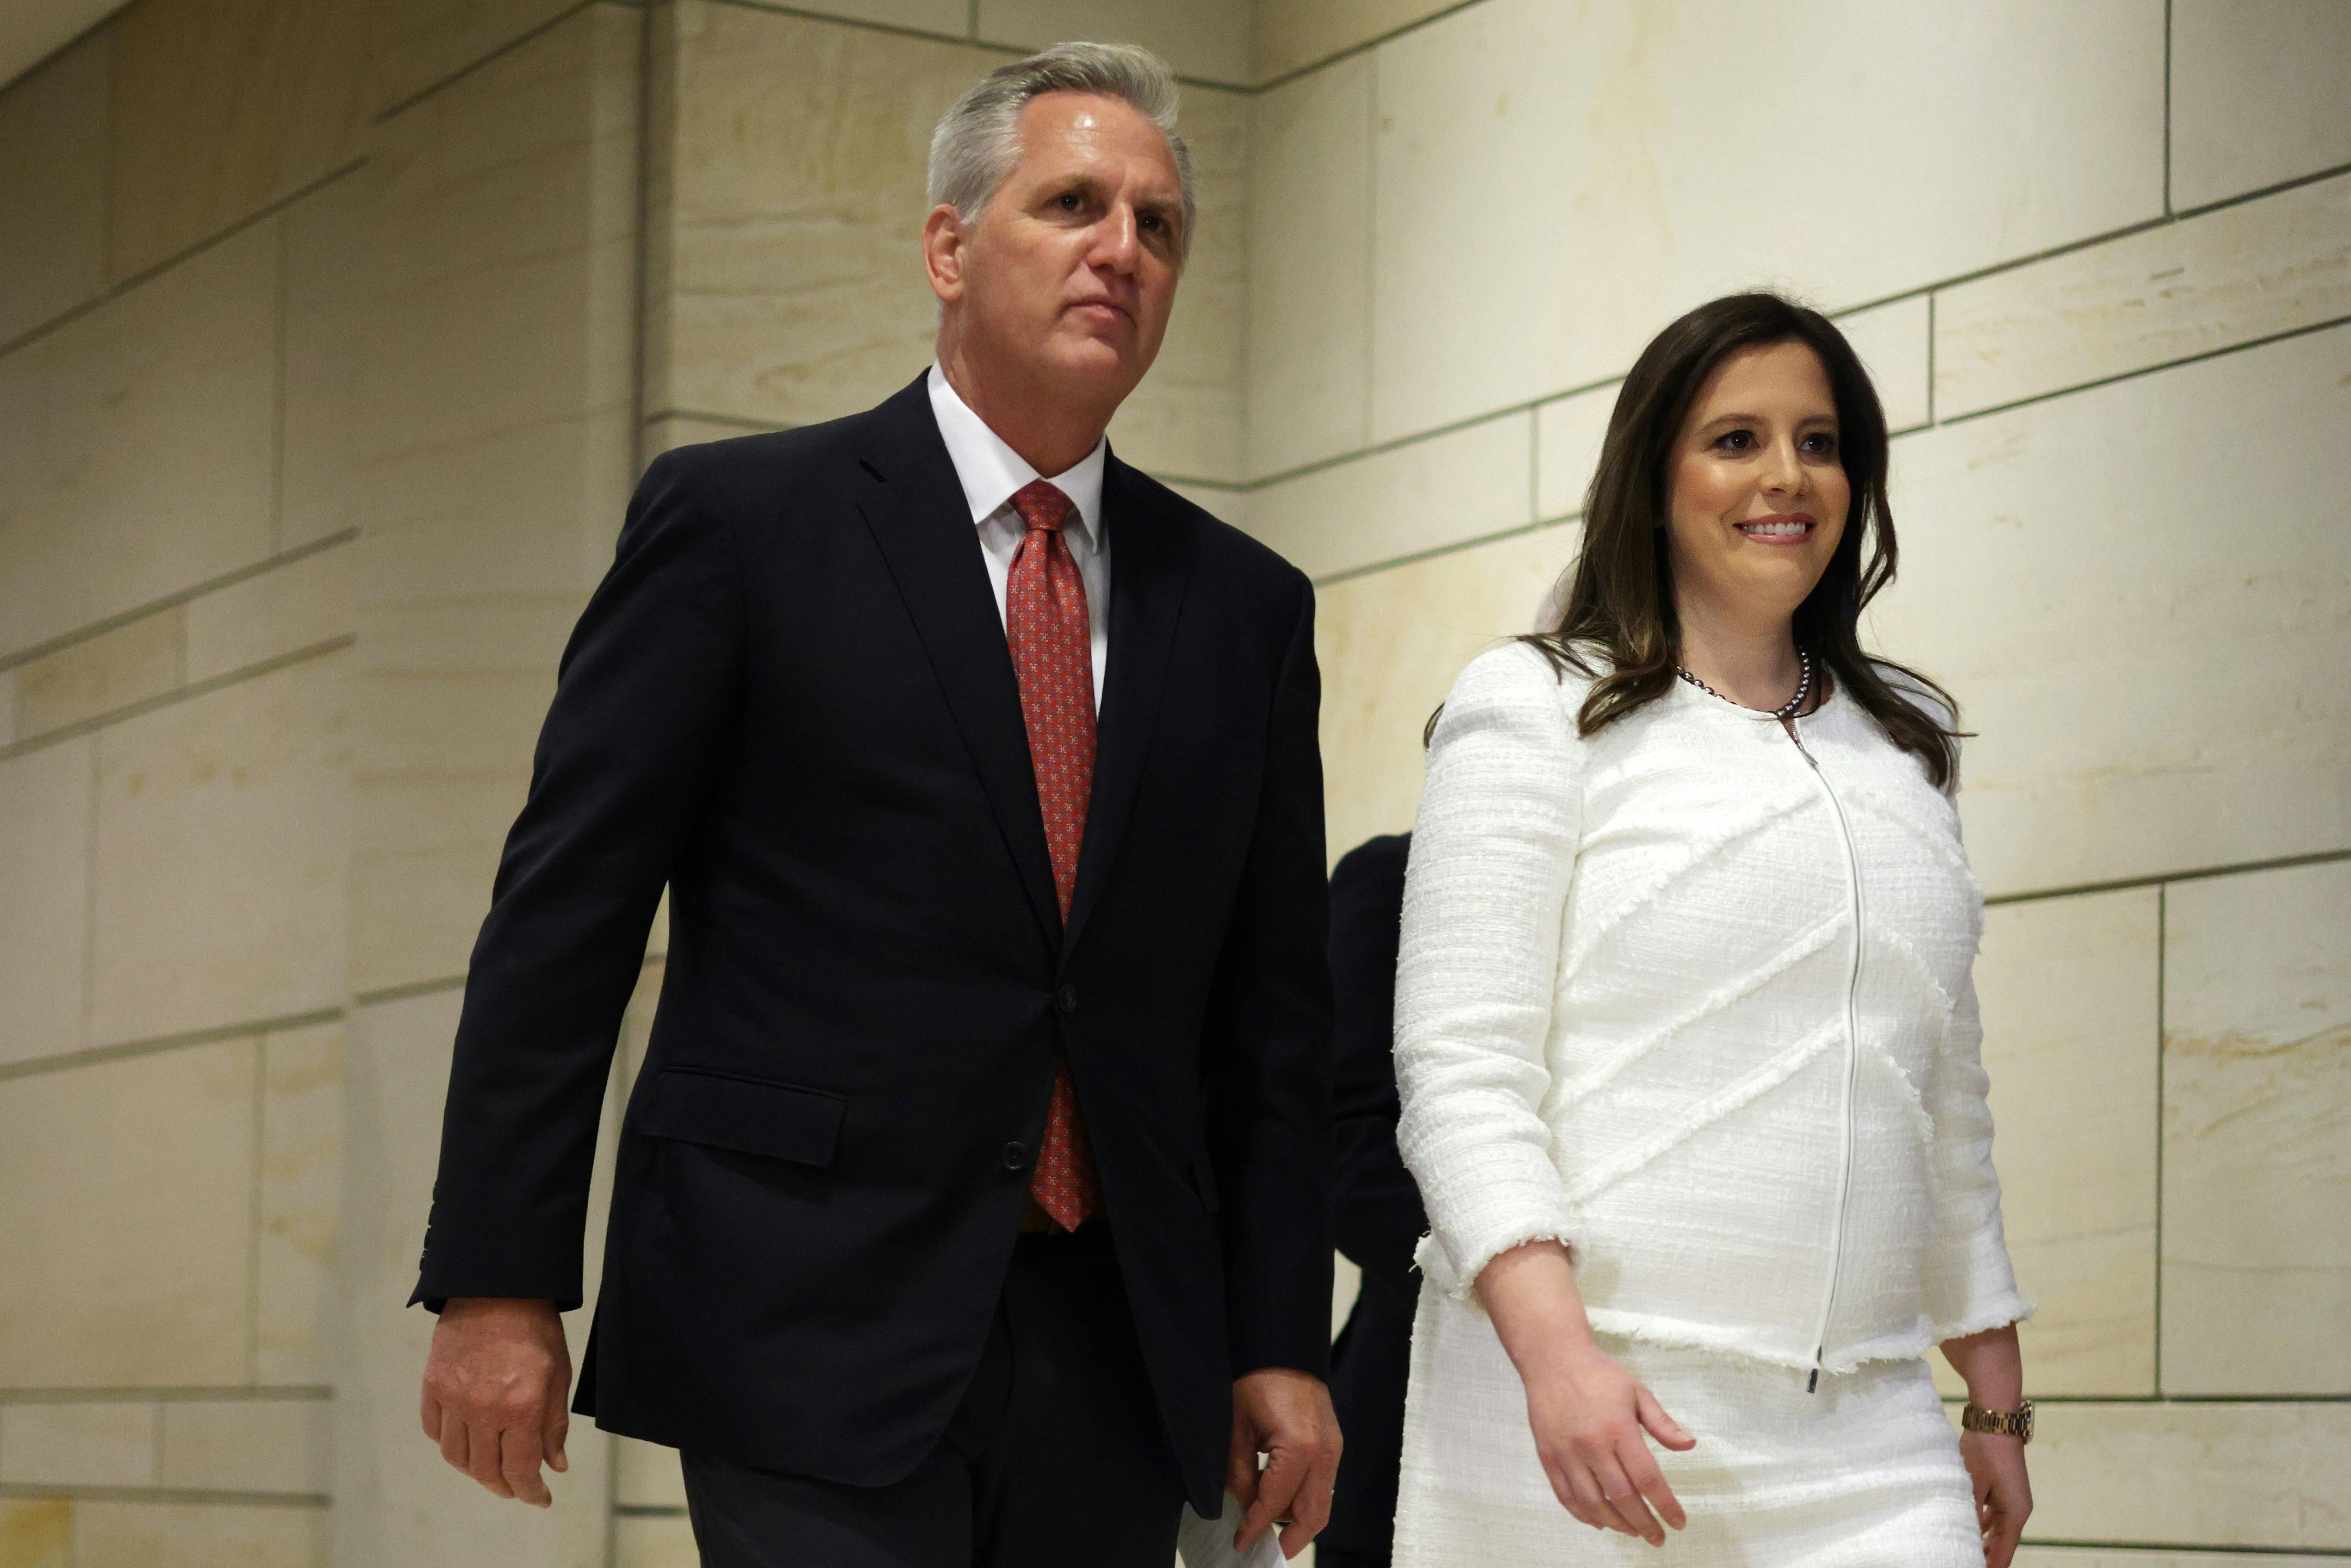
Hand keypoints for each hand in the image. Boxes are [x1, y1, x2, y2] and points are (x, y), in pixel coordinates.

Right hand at [420, 1297, 572, 1505]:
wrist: (497, 1286)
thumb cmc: (535, 1327)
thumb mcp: (559, 1374)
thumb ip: (554, 1424)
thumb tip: (555, 1465)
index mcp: (520, 1406)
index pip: (521, 1468)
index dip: (530, 1491)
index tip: (539, 1499)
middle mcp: (483, 1409)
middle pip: (486, 1470)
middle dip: (504, 1486)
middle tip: (516, 1487)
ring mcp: (453, 1398)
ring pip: (456, 1457)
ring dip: (474, 1471)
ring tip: (491, 1469)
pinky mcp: (432, 1385)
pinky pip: (434, 1430)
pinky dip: (448, 1443)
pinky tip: (465, 1441)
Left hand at [1227, 1367, 1340, 1559]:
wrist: (1283, 1345)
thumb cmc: (1256, 1378)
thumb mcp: (1237, 1426)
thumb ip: (1238, 1472)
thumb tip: (1239, 1507)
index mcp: (1300, 1446)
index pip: (1276, 1503)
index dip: (1255, 1527)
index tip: (1241, 1544)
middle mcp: (1324, 1453)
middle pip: (1313, 1515)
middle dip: (1289, 1540)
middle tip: (1262, 1553)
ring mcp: (1333, 1449)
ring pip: (1320, 1504)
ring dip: (1295, 1521)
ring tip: (1264, 1528)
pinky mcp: (1333, 1444)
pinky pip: (1320, 1485)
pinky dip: (1301, 1499)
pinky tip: (1275, 1500)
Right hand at [1521, 1337, 1694, 1544]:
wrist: (1553, 1359)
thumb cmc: (1599, 1375)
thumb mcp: (1638, 1392)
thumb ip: (1662, 1424)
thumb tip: (1689, 1445)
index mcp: (1619, 1428)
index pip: (1647, 1478)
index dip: (1665, 1505)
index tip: (1679, 1522)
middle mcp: (1592, 1444)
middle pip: (1622, 1497)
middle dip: (1644, 1523)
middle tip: (1657, 1537)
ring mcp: (1567, 1453)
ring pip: (1593, 1503)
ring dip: (1616, 1524)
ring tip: (1632, 1531)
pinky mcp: (1548, 1456)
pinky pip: (1566, 1496)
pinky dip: (1584, 1514)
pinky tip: (1600, 1521)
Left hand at [1961, 1429, 2030, 1567]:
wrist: (1995, 1422)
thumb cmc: (1984, 1453)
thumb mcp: (1972, 1485)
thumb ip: (1970, 1513)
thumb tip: (1964, 1535)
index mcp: (2016, 1513)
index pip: (2004, 1551)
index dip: (1991, 1564)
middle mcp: (2018, 1509)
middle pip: (2003, 1542)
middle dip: (1987, 1555)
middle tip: (1967, 1562)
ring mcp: (2012, 1499)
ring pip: (1998, 1529)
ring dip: (1985, 1541)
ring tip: (1968, 1553)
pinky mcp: (2003, 1489)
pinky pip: (1994, 1515)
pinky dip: (1984, 1525)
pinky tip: (1973, 1532)